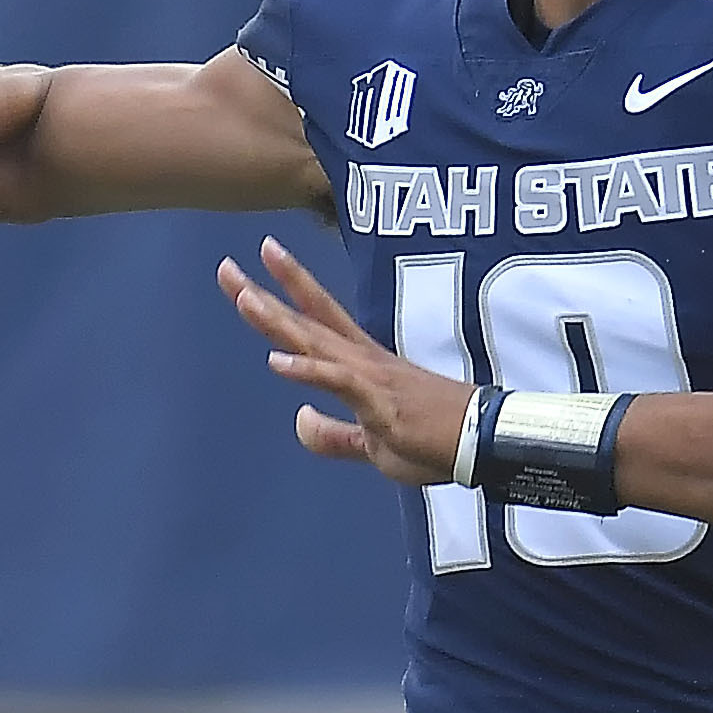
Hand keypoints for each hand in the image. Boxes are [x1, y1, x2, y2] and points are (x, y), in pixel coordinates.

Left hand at [221, 236, 473, 484]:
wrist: (485, 441)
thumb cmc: (437, 439)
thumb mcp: (373, 445)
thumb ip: (333, 436)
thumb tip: (299, 420)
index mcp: (362, 365)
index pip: (315, 322)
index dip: (284, 295)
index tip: (252, 273)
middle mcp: (362, 361)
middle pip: (305, 321)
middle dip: (265, 294)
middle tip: (227, 267)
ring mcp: (371, 377)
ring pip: (315, 342)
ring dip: (278, 321)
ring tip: (244, 297)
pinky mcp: (381, 401)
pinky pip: (338, 382)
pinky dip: (308, 372)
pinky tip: (278, 363)